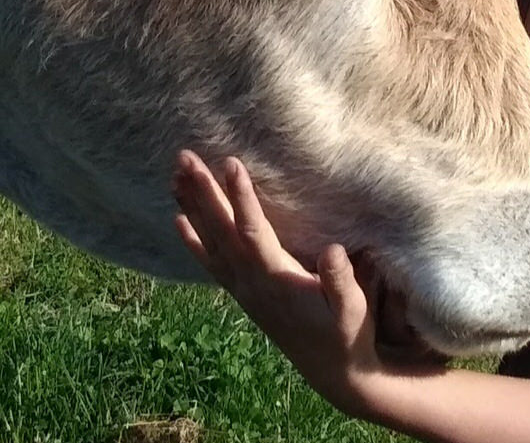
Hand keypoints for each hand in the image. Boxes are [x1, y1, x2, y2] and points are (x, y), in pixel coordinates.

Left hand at [171, 150, 389, 417]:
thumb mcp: (354, 309)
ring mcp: (242, 289)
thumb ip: (342, 280)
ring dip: (192, 207)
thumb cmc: (347, 334)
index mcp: (277, 279)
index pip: (253, 232)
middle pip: (221, 231)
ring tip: (175, 174)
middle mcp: (251, 283)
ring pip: (209, 242)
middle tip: (185, 157)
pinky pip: (209, 262)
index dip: (241, 198)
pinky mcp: (241, 294)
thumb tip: (333, 250)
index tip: (231, 163)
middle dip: (203, 192)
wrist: (332, 372)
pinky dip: (192, 240)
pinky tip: (177, 219)